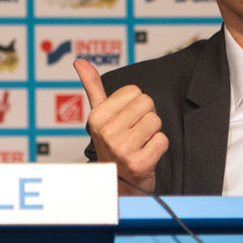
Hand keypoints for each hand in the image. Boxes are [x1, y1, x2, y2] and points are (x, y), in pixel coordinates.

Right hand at [73, 58, 167, 194]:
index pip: (134, 91)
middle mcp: (107, 132)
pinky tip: (146, 154)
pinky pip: (163, 140)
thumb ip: (92, 86)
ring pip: (156, 120)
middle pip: (147, 103)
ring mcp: (122, 149)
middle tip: (135, 132)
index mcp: (97, 117)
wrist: (117, 181)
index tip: (126, 120)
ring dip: (153, 132)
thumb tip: (79, 61)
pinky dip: (159, 147)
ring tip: (140, 143)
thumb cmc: (111, 144)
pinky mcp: (139, 163)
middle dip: (145, 116)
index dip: (135, 104)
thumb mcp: (99, 115)